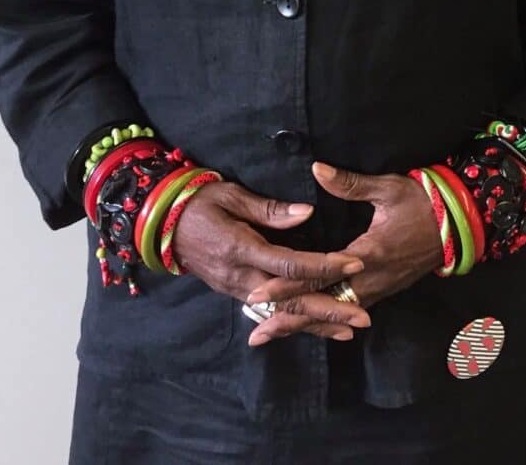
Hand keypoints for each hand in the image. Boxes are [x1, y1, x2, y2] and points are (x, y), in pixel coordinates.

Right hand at [172, 180, 371, 342]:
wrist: (162, 225)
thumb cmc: (200, 202)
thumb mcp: (232, 195)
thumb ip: (270, 209)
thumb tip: (307, 214)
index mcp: (241, 248)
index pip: (289, 264)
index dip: (323, 266)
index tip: (354, 263)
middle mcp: (240, 277)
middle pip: (290, 299)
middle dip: (328, 309)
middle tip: (362, 316)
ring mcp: (235, 290)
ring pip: (282, 312)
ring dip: (316, 322)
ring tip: (349, 329)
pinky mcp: (234, 294)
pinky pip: (269, 312)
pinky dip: (294, 322)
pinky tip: (316, 328)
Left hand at [244, 162, 441, 341]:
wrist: (459, 226)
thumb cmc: (422, 202)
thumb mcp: (387, 188)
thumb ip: (349, 183)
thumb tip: (316, 169)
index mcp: (368, 254)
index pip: (321, 273)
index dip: (290, 283)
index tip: (261, 292)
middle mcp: (370, 280)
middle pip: (323, 305)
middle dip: (290, 317)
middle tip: (257, 334)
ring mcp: (378, 290)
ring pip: (334, 314)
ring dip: (304, 323)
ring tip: (273, 334)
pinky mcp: (382, 291)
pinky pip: (348, 311)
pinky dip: (325, 320)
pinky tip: (309, 325)